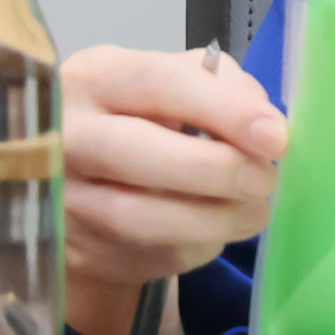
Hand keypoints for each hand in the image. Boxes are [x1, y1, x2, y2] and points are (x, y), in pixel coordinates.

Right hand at [61, 44, 287, 334]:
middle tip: (266, 180)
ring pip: (138, 217)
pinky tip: (215, 231)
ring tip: (255, 210)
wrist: (79, 178)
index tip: (276, 137)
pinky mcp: (72, 251)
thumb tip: (260, 118)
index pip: (159, 83)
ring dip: (214, 219)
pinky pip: (144, 256)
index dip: (224, 110)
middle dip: (217, 170)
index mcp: (94, 78)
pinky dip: (196, 246)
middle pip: (136, 153)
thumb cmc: (138, 117)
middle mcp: (63, 134)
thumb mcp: (170, 82)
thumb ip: (219, 85)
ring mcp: (59, 197)